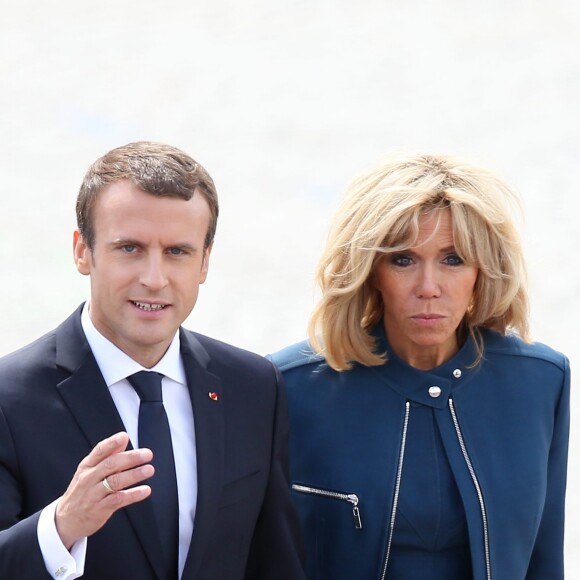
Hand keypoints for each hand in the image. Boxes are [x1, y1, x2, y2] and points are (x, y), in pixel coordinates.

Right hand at [55, 432, 153, 549]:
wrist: (65, 520)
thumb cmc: (83, 490)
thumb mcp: (90, 471)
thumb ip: (108, 455)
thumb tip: (124, 438)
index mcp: (87, 466)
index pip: (99, 451)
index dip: (111, 443)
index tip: (124, 436)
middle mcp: (89, 478)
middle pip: (110, 465)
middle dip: (130, 458)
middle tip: (147, 454)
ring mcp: (93, 494)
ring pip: (115, 482)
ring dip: (134, 475)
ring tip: (149, 469)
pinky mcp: (99, 509)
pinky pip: (118, 500)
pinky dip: (133, 495)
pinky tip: (145, 490)